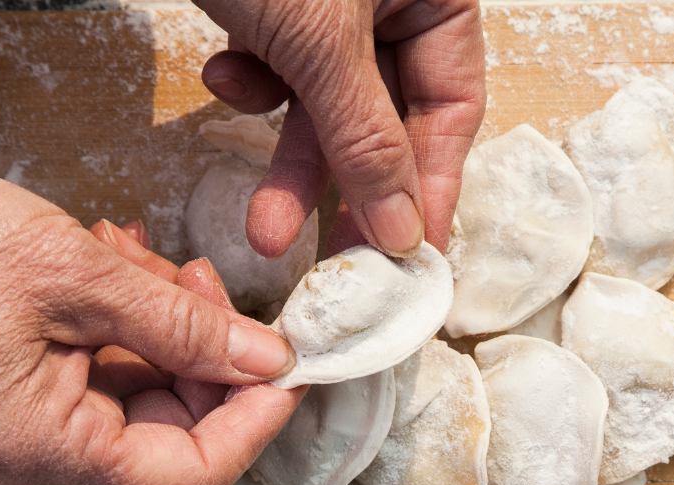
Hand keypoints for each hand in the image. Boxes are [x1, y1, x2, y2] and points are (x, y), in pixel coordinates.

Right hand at [0, 133, 302, 484]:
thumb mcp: (80, 278)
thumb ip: (184, 325)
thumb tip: (270, 360)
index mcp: (49, 450)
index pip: (193, 473)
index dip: (255, 422)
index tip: (293, 364)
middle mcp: (46, 456)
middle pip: (181, 432)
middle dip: (213, 356)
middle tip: (209, 282)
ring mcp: (42, 426)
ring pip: (155, 392)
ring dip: (172, 324)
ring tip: (144, 257)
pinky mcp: (39, 392)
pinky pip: (118, 369)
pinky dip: (137, 320)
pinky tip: (121, 263)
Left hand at [194, 0, 485, 257]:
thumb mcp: (321, 41)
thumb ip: (364, 139)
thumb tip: (405, 232)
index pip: (453, 108)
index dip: (432, 189)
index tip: (411, 260)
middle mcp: (395, 0)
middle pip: (388, 119)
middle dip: (348, 191)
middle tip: (334, 268)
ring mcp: (337, 5)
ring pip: (326, 108)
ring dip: (290, 164)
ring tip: (261, 227)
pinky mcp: (280, 9)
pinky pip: (281, 73)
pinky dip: (252, 87)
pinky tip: (221, 72)